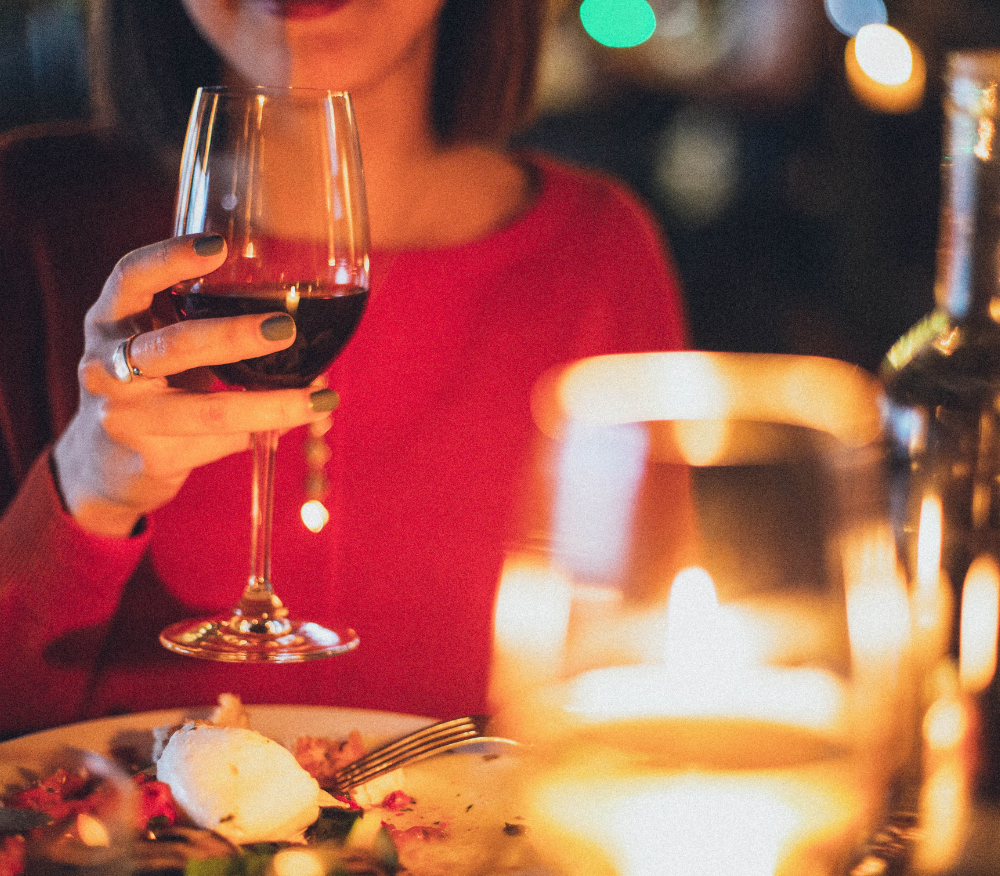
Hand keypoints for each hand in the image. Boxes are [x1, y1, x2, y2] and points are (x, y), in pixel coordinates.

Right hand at [53, 234, 338, 537]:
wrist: (104, 462)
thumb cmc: (149, 384)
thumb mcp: (156, 341)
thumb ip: (199, 319)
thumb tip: (297, 314)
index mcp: (110, 320)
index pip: (130, 278)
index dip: (171, 259)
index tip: (219, 246)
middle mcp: (105, 366)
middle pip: (174, 346)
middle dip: (234, 336)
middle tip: (285, 327)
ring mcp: (125, 418)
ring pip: (206, 411)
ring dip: (268, 405)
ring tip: (318, 400)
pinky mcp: (150, 459)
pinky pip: (218, 444)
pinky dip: (260, 434)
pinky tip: (291, 426)